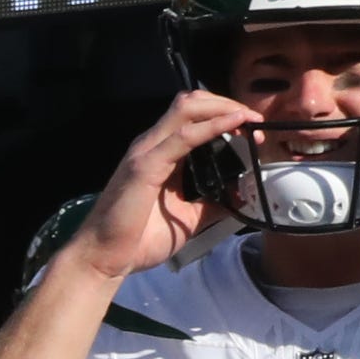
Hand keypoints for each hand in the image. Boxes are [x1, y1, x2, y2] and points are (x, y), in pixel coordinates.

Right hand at [63, 85, 250, 283]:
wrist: (105, 257)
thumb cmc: (139, 238)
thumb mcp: (189, 217)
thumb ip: (213, 202)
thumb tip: (241, 195)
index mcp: (161, 153)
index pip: (194, 115)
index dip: (225, 114)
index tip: (252, 131)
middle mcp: (153, 144)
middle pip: (192, 101)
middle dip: (227, 104)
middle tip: (254, 123)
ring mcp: (147, 151)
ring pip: (187, 108)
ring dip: (223, 109)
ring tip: (248, 121)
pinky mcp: (145, 165)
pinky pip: (183, 136)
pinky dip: (212, 126)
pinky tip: (233, 125)